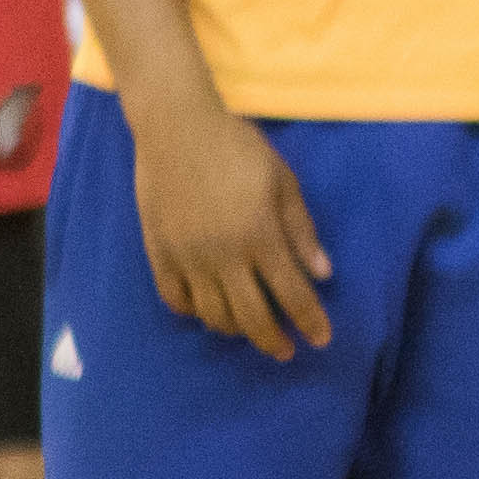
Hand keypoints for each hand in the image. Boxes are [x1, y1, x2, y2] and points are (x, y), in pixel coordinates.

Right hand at [138, 98, 332, 358]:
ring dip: (234, 329)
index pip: (292, 294)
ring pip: (211, 313)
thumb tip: (322, 274)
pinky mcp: (156, 250)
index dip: (310, 321)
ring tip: (249, 329)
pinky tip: (206, 311)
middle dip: (273, 340)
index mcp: (259, 237)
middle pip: (251, 316)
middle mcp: (222, 255)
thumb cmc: (239, 149)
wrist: (176, 126)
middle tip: (286, 352)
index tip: (322, 340)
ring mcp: (186, 256)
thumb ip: (302, 231)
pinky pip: (174, 297)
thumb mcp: (284, 184)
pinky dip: (192, 311)